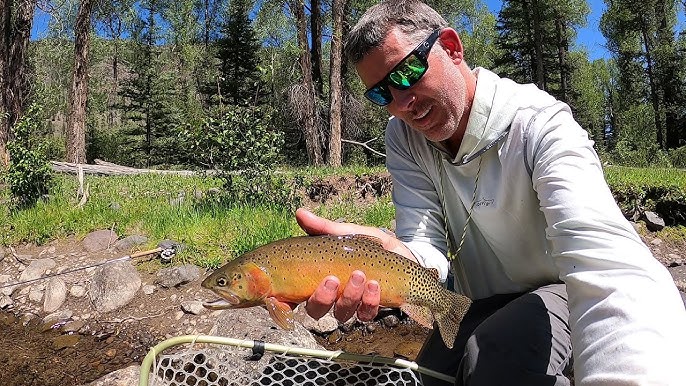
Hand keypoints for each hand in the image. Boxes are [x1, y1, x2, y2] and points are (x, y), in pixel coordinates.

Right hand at [295, 208, 414, 321]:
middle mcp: (332, 296)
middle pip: (316, 310)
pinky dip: (369, 302)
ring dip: (349, 296)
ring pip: (342, 313)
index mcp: (320, 279)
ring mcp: (351, 305)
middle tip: (332, 279)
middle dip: (322, 297)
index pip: (297, 296)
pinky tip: (375, 285)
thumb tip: (300, 212)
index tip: (289, 294)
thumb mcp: (349, 233)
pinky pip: (365, 314)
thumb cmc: (371, 245)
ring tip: (359, 275)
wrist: (403, 254)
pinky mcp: (371, 309)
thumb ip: (325, 228)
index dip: (288, 301)